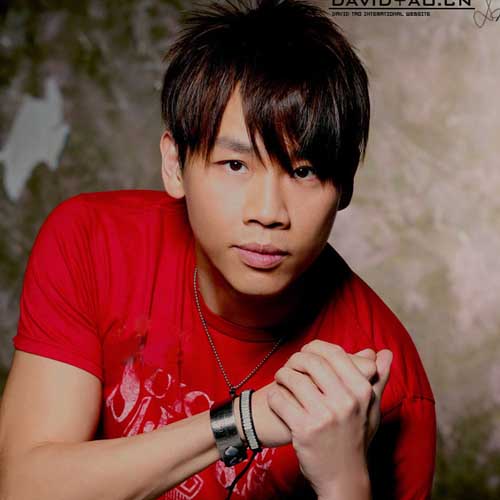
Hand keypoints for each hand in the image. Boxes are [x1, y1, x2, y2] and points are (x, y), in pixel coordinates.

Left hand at [265, 340, 392, 497]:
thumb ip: (378, 378)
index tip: (307, 353)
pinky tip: (278, 398)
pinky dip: (274, 396)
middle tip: (291, 365)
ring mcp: (324, 416)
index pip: (334, 353)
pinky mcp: (304, 430)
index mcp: (362, 391)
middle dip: (295, 359)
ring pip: (292, 378)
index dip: (315, 347)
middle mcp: (346, 402)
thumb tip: (385, 352)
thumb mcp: (372, 409)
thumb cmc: (356, 438)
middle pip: (311, 361)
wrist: (344, 478)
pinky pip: (279, 399)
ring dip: (282, 375)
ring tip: (282, 379)